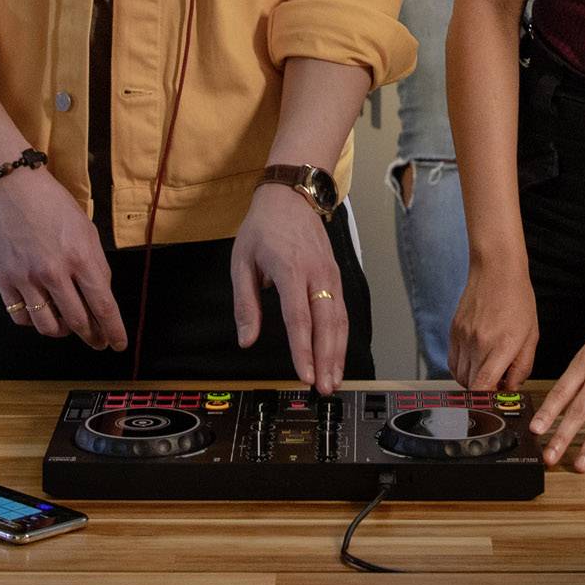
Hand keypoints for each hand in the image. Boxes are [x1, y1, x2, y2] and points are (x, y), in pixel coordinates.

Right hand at [0, 166, 126, 350]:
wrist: (9, 184)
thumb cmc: (51, 202)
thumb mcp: (85, 228)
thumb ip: (95, 263)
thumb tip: (99, 295)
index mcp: (80, 256)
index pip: (103, 305)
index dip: (113, 330)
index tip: (118, 344)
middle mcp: (54, 272)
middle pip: (78, 321)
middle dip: (92, 336)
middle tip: (97, 341)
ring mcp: (26, 278)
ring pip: (48, 326)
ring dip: (62, 332)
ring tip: (67, 326)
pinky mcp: (3, 279)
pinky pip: (21, 317)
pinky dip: (33, 322)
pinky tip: (40, 314)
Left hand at [230, 186, 347, 391]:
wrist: (291, 196)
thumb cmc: (263, 228)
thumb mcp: (241, 261)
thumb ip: (245, 303)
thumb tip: (245, 340)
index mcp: (289, 269)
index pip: (298, 317)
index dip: (302, 349)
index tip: (303, 374)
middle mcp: (315, 273)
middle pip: (326, 323)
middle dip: (326, 359)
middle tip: (324, 388)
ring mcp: (330, 275)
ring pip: (340, 320)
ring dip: (338, 353)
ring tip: (333, 381)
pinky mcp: (336, 277)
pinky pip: (342, 312)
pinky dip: (342, 338)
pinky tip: (337, 357)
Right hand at [449, 257, 538, 391]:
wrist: (496, 270)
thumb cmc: (517, 300)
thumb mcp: (531, 336)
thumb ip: (522, 366)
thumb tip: (511, 387)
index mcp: (501, 345)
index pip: (483, 386)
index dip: (487, 400)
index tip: (496, 400)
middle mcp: (478, 343)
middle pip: (470, 385)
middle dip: (483, 392)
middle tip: (497, 384)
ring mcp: (463, 337)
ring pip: (459, 375)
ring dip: (472, 381)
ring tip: (486, 371)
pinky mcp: (454, 331)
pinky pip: (452, 361)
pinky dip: (462, 368)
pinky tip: (474, 362)